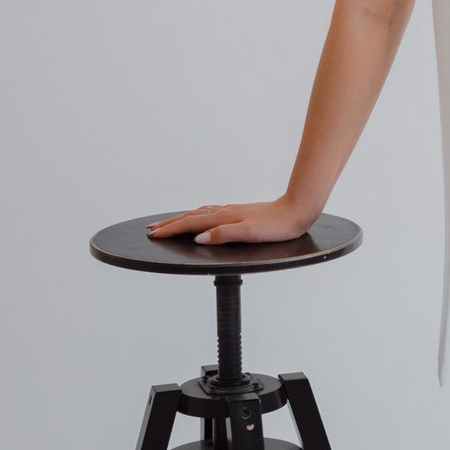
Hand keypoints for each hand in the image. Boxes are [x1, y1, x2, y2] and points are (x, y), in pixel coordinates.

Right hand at [146, 199, 313, 246]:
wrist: (297, 210)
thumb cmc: (277, 226)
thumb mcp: (251, 233)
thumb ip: (224, 234)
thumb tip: (199, 238)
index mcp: (225, 218)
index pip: (191, 224)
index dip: (172, 230)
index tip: (154, 234)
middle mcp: (225, 212)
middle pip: (191, 216)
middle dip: (171, 223)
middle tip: (152, 229)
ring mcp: (232, 211)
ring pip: (199, 213)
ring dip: (182, 218)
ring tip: (169, 223)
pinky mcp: (239, 212)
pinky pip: (210, 212)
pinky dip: (197, 215)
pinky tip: (200, 217)